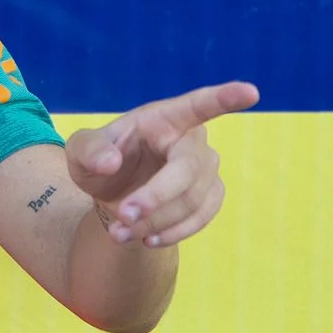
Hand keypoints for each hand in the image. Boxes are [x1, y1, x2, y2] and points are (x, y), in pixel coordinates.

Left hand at [65, 81, 258, 247]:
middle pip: (188, 171)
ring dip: (155, 222)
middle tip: (123, 215)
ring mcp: (206, 169)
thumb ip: (88, 151)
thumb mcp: (81, 152)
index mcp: (164, 118)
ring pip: (192, 201)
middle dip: (156, 197)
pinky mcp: (210, 195)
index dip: (224, 99)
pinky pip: (201, 218)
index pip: (198, 105)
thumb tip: (109, 162)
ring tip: (118, 233)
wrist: (114, 192)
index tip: (251, 92)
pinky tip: (146, 239)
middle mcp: (192, 140)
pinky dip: (173, 232)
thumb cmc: (101, 161)